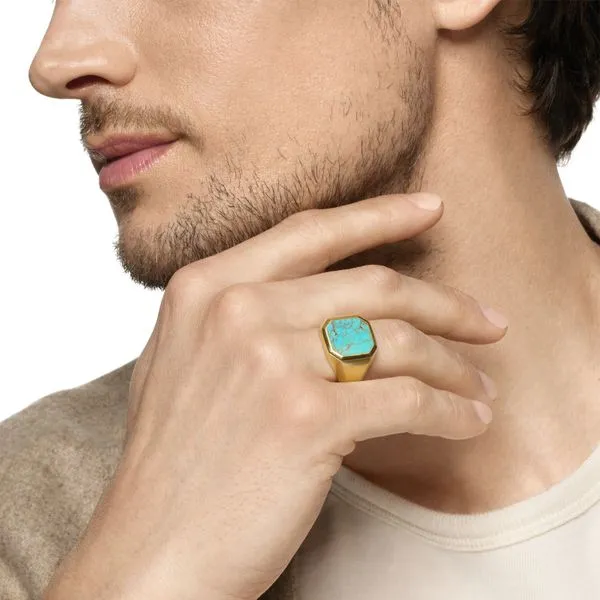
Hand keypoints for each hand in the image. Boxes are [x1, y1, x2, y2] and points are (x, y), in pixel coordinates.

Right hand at [44, 193, 505, 599]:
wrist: (155, 546)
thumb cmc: (175, 459)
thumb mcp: (185, 358)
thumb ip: (239, 313)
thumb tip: (314, 297)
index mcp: (206, 286)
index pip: (311, 231)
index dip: (378, 215)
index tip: (428, 209)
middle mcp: (238, 309)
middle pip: (372, 285)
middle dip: (444, 303)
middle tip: (486, 320)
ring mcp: (271, 360)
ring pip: (397, 341)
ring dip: (452, 364)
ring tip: (479, 385)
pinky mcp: (307, 419)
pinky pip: (406, 400)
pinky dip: (449, 410)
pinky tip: (469, 421)